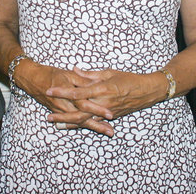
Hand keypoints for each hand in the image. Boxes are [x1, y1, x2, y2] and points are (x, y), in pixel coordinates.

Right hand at [16, 62, 114, 135]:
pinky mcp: (58, 113)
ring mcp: (60, 110)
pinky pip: (71, 122)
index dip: (97, 109)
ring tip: (107, 131)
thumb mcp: (66, 74)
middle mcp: (63, 104)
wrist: (30, 79)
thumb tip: (96, 84)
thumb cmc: (49, 74)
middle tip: (111, 131)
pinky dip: (83, 126)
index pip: (84, 103)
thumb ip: (81, 79)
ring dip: (93, 127)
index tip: (110, 113)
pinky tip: (93, 128)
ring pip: (78, 122)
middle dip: (97, 125)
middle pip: (83, 117)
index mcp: (67, 92)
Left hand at [46, 67, 164, 121]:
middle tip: (48, 116)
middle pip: (78, 111)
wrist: (147, 92)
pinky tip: (71, 126)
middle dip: (62, 114)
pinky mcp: (110, 117)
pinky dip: (82, 124)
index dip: (62, 92)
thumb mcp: (109, 73)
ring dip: (69, 122)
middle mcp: (103, 103)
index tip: (49, 90)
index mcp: (102, 89)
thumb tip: (74, 69)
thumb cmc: (129, 79)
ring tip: (55, 124)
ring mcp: (107, 112)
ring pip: (85, 120)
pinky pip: (93, 122)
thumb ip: (90, 74)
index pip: (78, 92)